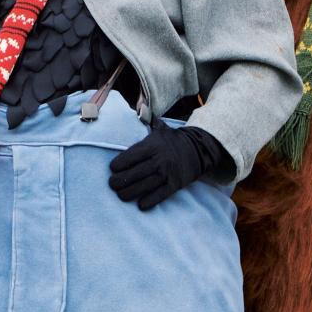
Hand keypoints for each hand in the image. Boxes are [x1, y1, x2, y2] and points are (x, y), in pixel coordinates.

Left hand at [109, 125, 228, 210]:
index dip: (118, 164)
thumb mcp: (161, 128)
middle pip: (134, 173)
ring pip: (144, 186)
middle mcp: (159, 159)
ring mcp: (168, 173)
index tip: (112, 169)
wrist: (199, 149)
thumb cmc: (173, 140)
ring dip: (130, 193)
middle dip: (119, 181)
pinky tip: (140, 205)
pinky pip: (160, 195)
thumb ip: (148, 119)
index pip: (130, 156)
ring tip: (121, 195)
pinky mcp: (175, 184)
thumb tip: (140, 106)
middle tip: (112, 185)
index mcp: (152, 145)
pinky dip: (149, 201)